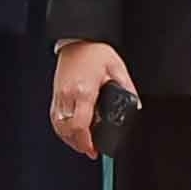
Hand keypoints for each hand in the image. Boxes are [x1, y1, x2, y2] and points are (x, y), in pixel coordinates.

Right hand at [50, 42, 130, 158]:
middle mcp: (68, 95)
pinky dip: (61, 129)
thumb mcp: (117, 68)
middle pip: (68, 130)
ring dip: (69, 139)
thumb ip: (127, 88)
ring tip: (81, 145)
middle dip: (78, 144)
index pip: (80, 125)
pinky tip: (69, 132)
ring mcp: (59, 95)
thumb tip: (136, 105)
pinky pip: (54, 117)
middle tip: (90, 150)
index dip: (86, 142)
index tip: (93, 149)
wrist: (77, 39)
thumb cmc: (94, 51)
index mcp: (84, 91)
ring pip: (59, 126)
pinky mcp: (55, 93)